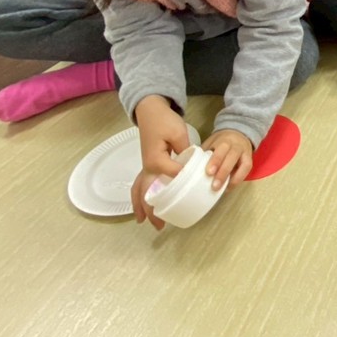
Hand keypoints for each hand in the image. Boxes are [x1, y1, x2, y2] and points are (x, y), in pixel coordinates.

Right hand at [131, 95, 189, 229]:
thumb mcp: (178, 133)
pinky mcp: (148, 163)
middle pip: (148, 192)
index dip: (185, 180)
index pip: (174, 177)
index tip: (196, 182)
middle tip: (159, 225)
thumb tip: (192, 165)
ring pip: (140, 189)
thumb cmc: (164, 120)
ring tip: (144, 221)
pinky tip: (143, 204)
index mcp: (157, 160)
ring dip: (142, 206)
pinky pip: (142, 183)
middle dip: (152, 210)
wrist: (151, 110)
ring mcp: (146, 165)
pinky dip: (140, 194)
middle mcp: (148, 166)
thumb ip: (185, 150)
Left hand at [203, 128, 253, 189]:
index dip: (216, 160)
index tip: (209, 172)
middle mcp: (236, 145)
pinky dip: (239, 179)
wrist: (238, 134)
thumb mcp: (211, 143)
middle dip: (223, 171)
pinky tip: (229, 187)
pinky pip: (247, 170)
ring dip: (233, 178)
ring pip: (243, 164)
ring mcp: (245, 152)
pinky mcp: (250, 160)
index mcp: (224, 140)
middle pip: (232, 157)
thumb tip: (190, 166)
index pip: (221, 149)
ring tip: (223, 189)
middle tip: (214, 185)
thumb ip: (203, 153)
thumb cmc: (220, 142)